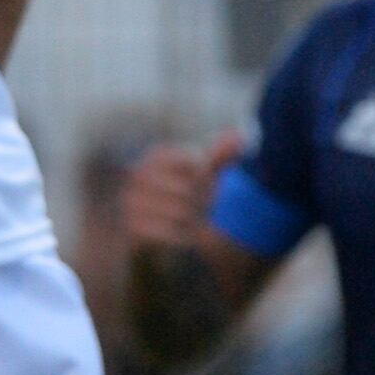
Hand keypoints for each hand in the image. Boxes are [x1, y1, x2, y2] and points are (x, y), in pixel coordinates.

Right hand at [122, 131, 240, 252]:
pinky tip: (178, 235)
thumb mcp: (203, 175)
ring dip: (192, 222)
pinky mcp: (132, 226)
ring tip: (187, 222)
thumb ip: (220, 156)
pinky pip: (171, 233)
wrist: (154, 235)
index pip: (196, 164)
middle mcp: (140, 175)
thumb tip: (242, 136)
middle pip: (189, 189)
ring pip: (181, 213)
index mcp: (157, 156)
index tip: (202, 187)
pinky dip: (181, 238)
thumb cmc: (183, 198)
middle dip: (201, 204)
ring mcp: (133, 200)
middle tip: (197, 209)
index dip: (207, 180)